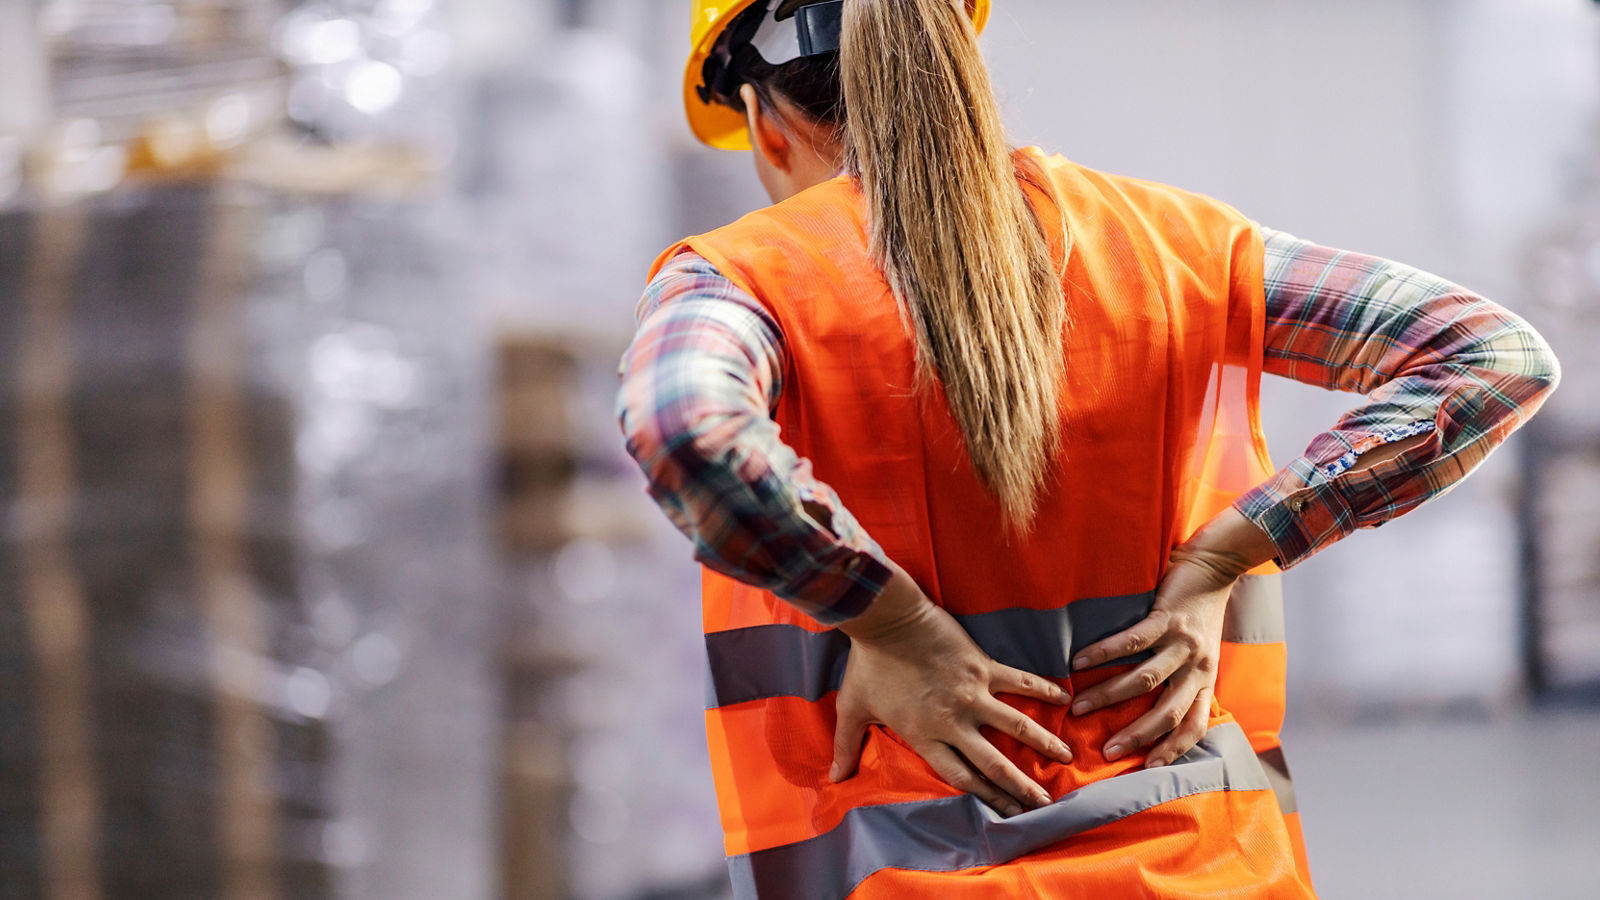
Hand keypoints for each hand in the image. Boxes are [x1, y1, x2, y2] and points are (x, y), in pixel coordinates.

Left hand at [830, 562, 1072, 816]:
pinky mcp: (982, 666)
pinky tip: (1063, 697)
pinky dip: (1042, 689)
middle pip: (994, 763)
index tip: (1007, 816)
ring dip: (1044, 742)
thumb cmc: (867, 664)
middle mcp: (954, 722)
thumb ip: (846, 747)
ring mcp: (972, 694)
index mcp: (926, 736)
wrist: (886, 619)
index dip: (986, 798)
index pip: (961, 777)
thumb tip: (834, 778)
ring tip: (1067, 756)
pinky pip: (1019, 681)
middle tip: (1044, 805)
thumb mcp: (853, 709)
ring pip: (1016, 726)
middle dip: (1020, 787)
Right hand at [1067, 508, 1275, 766]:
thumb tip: (1149, 707)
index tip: (1146, 766)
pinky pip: (1133, 641)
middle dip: (1136, 734)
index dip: (1173, 749)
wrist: (1218, 567)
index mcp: (1205, 680)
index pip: (1194, 725)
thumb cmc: (1202, 613)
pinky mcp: (1168, 618)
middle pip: (1167, 712)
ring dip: (1109, 695)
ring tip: (1079, 706)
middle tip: (1105, 750)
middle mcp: (1197, 667)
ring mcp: (1183, 643)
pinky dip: (1104, 652)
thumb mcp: (1201, 654)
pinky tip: (1079, 660)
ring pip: (1145, 680)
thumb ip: (1182, 679)